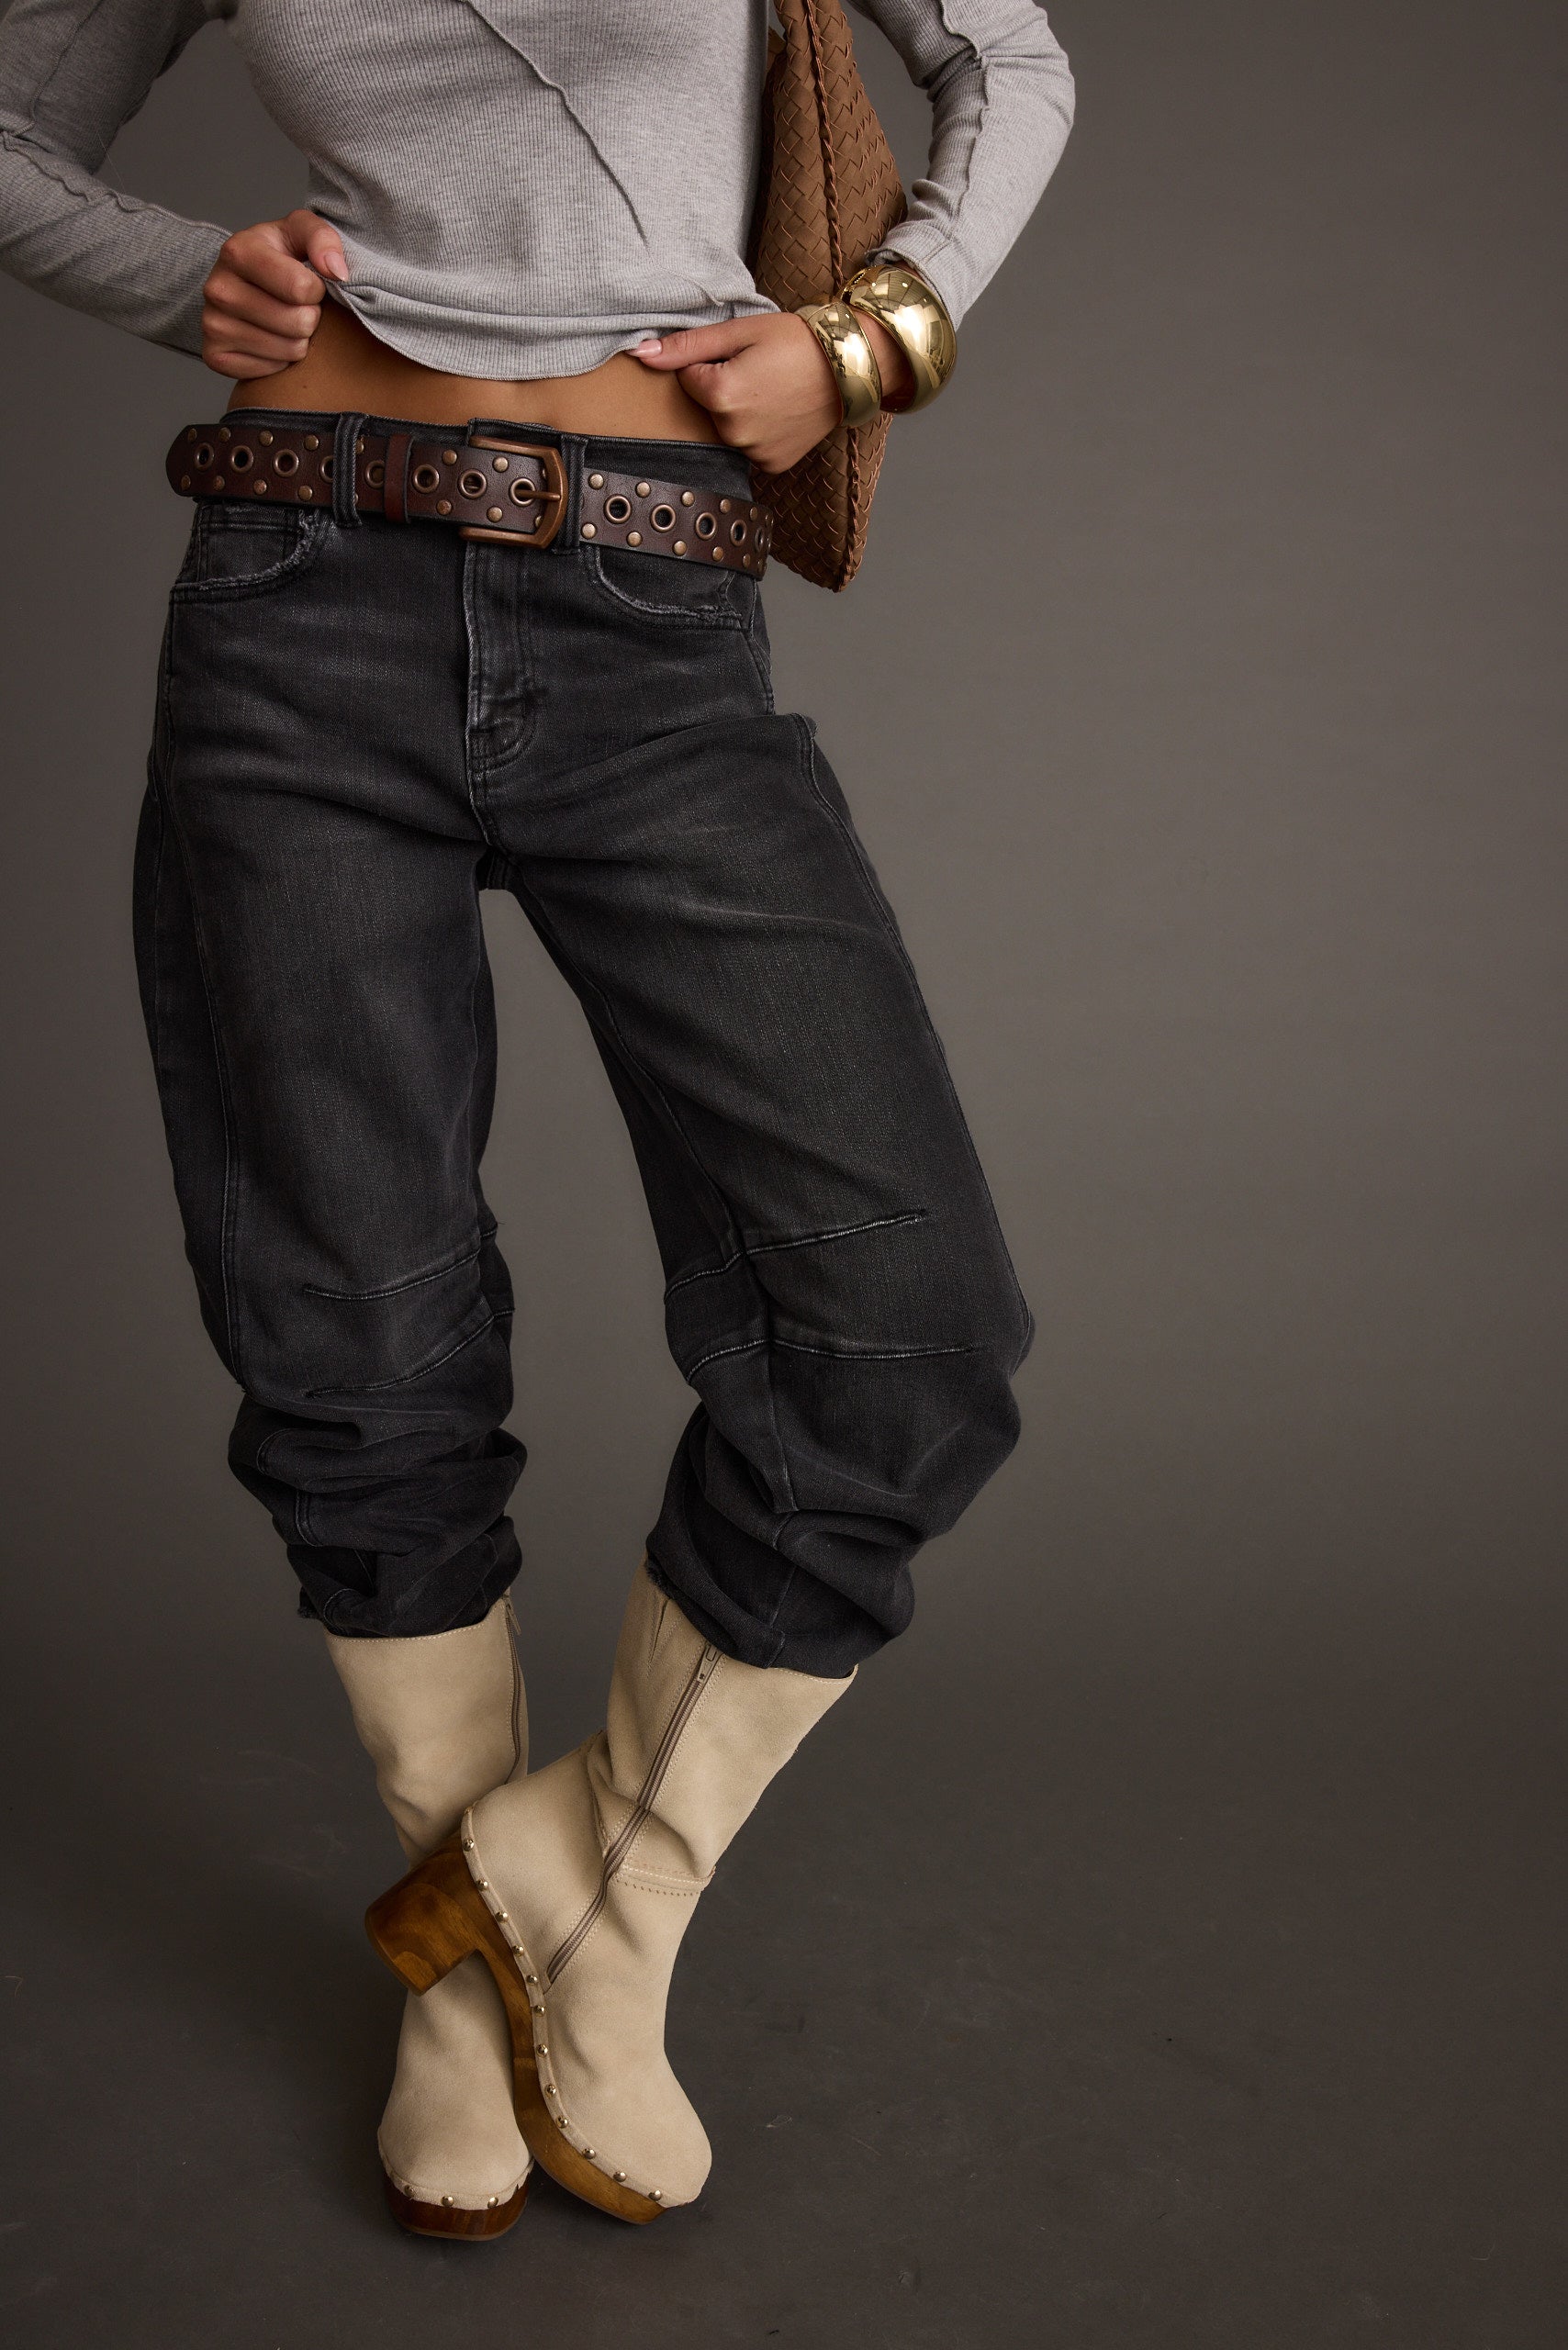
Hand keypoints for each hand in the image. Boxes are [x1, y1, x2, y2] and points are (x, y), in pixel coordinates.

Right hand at [201, 209, 348, 380]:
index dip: (316, 289)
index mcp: (237, 251)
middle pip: (298, 322)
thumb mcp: (300, 232)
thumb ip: (322, 238)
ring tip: (286, 320)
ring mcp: (213, 325)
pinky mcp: (214, 356)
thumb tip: (336, 271)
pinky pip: (272, 370)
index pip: (301, 287)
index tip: (308, 282)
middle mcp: (218, 288)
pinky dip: (281, 359)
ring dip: (299, 339)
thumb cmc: (278, 255)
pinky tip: (272, 338)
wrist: (241, 282)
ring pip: (290, 349)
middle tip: (299, 305)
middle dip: (310, 316)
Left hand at [631, 308, 912, 472]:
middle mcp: (733, 433)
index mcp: (720, 396)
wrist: (850, 367)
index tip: (741, 354)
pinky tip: (781, 413)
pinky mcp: (772, 465)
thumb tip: (640, 353)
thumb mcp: (740, 331)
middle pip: (706, 408)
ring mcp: (754, 454)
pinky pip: (750, 448)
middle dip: (723, 389)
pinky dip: (759, 432)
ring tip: (773, 391)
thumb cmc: (797, 341)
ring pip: (727, 430)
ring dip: (740, 413)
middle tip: (760, 370)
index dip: (710, 362)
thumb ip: (687, 346)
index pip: (688, 378)